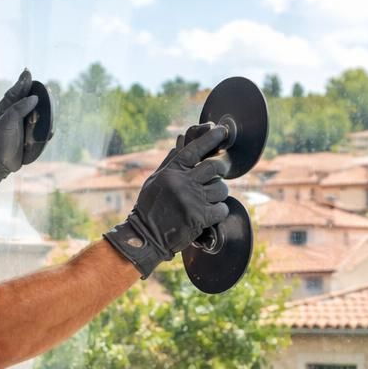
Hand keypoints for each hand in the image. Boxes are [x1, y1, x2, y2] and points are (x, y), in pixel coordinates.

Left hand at [0, 69, 48, 184]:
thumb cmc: (0, 141)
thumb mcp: (7, 122)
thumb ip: (19, 108)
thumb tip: (34, 98)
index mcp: (7, 109)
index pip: (17, 91)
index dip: (23, 82)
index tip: (28, 72)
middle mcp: (14, 115)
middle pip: (26, 99)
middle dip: (33, 92)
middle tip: (43, 86)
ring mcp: (20, 125)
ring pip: (32, 112)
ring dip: (40, 106)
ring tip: (48, 100)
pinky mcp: (26, 136)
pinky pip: (36, 126)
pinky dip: (42, 123)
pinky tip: (47, 122)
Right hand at [103, 125, 232, 277]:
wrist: (145, 237)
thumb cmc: (149, 208)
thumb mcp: (155, 181)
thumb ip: (170, 162)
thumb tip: (181, 141)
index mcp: (172, 172)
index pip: (194, 149)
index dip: (210, 138)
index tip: (221, 131)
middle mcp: (182, 183)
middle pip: (214, 167)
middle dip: (221, 169)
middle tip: (220, 173)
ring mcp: (192, 200)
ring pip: (221, 189)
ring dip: (219, 194)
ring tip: (210, 198)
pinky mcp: (200, 217)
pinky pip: (222, 209)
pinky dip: (220, 211)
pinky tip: (211, 213)